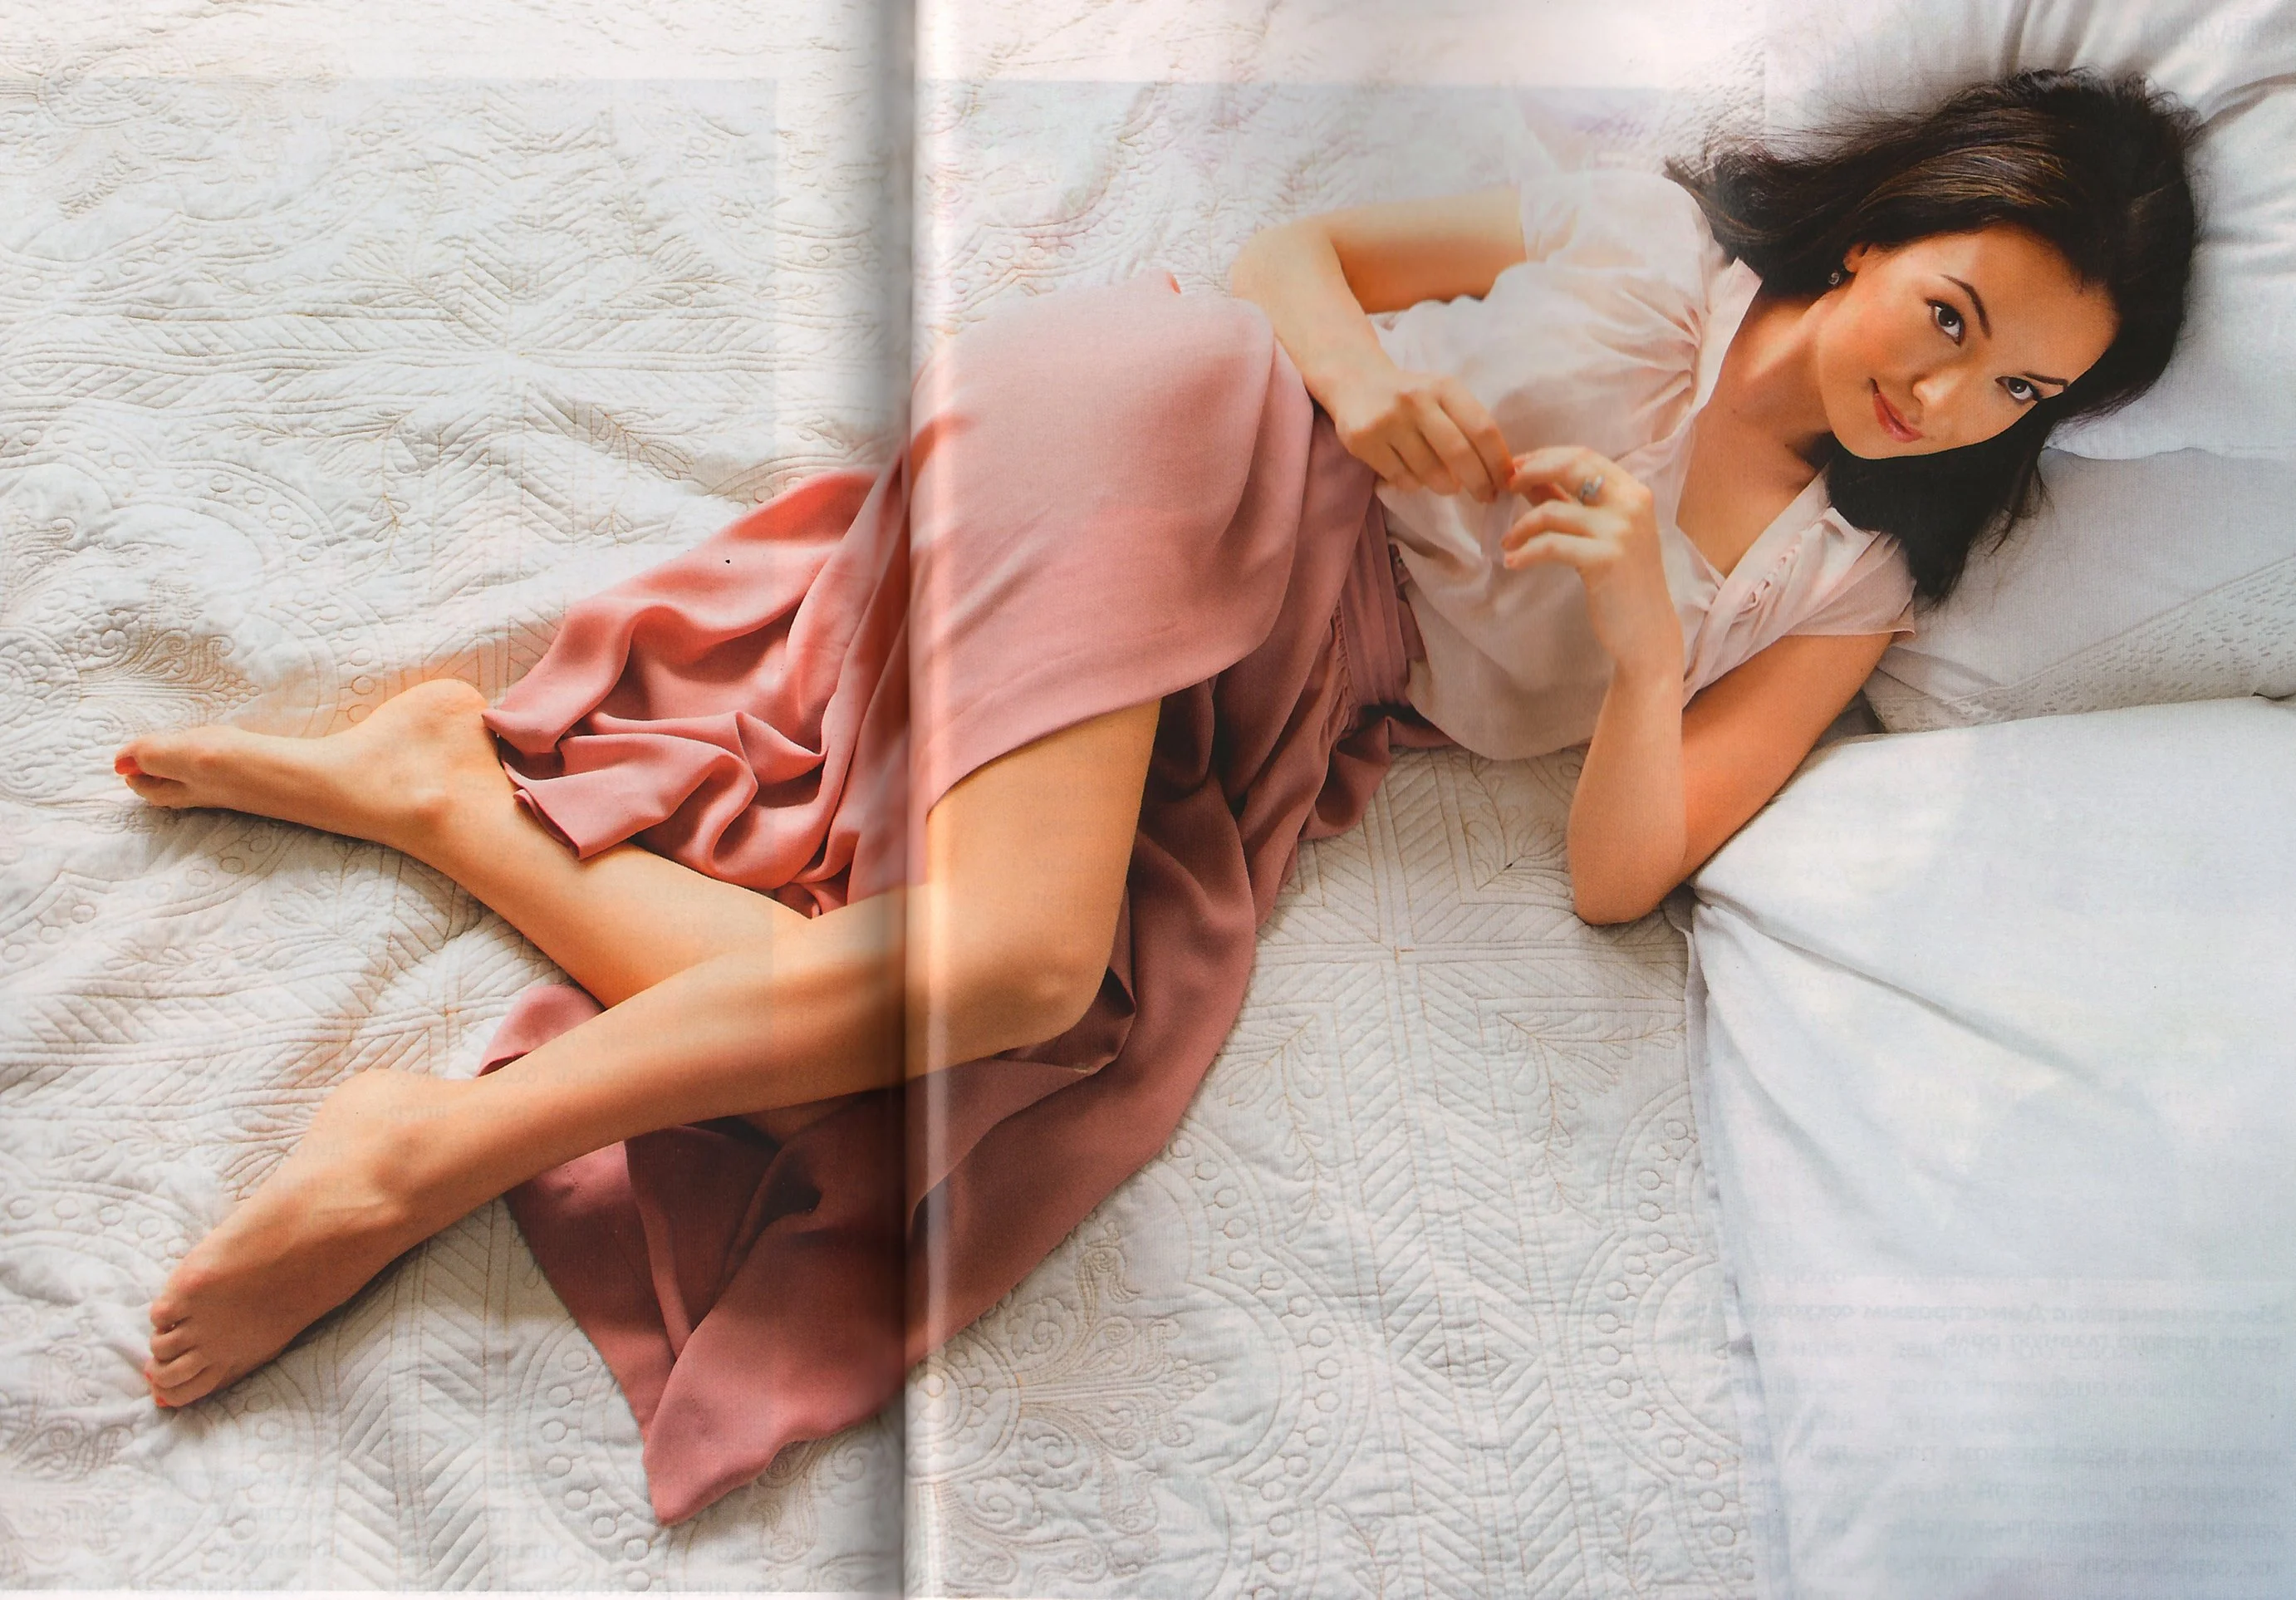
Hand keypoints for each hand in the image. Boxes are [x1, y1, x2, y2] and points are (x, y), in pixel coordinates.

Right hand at [1320, 355, 1512, 502]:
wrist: (1356, 382)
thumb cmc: (1411, 395)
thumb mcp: (1442, 395)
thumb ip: (1467, 423)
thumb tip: (1496, 472)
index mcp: (1443, 386)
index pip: (1482, 428)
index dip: (1497, 461)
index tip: (1505, 482)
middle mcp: (1416, 400)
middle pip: (1458, 453)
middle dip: (1478, 482)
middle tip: (1485, 496)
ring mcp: (1387, 420)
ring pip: (1429, 472)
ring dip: (1445, 486)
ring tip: (1447, 484)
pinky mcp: (1364, 440)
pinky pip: (1401, 479)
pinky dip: (1414, 485)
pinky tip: (1414, 475)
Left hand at [1500, 447, 1683, 677]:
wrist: (1646, 630)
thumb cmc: (1621, 581)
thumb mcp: (1600, 533)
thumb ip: (1571, 503)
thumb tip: (1530, 478)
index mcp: (1633, 492)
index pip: (1583, 456)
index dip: (1543, 457)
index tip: (1516, 467)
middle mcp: (1631, 504)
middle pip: (1571, 465)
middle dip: (1530, 471)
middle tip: (1505, 486)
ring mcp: (1620, 531)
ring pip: (1553, 510)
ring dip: (1521, 525)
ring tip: (1508, 542)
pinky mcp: (1605, 559)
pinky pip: (1551, 545)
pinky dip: (1526, 552)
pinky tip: (1513, 561)